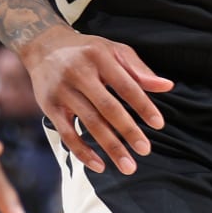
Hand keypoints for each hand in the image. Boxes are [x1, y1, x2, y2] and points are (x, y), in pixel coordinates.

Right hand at [21, 26, 173, 174]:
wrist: (44, 46)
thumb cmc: (87, 50)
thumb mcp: (114, 51)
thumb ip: (139, 70)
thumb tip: (167, 86)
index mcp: (99, 57)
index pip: (126, 85)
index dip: (143, 105)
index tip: (158, 125)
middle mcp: (79, 73)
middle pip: (107, 107)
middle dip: (128, 131)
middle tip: (145, 150)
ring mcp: (62, 91)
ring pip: (89, 123)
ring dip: (110, 147)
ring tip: (128, 166)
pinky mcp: (49, 107)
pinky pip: (67, 134)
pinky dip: (83, 152)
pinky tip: (100, 166)